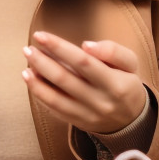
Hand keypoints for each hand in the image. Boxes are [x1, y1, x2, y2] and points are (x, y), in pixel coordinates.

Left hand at [22, 31, 147, 134]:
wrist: (132, 120)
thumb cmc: (127, 83)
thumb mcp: (130, 63)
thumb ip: (113, 50)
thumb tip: (86, 46)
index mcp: (115, 83)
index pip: (83, 62)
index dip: (59, 48)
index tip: (41, 36)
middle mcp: (100, 101)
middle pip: (65, 79)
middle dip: (42, 62)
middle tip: (27, 49)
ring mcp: (87, 115)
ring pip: (56, 98)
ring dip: (37, 81)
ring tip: (26, 65)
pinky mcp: (78, 123)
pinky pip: (54, 110)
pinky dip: (40, 95)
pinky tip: (31, 81)